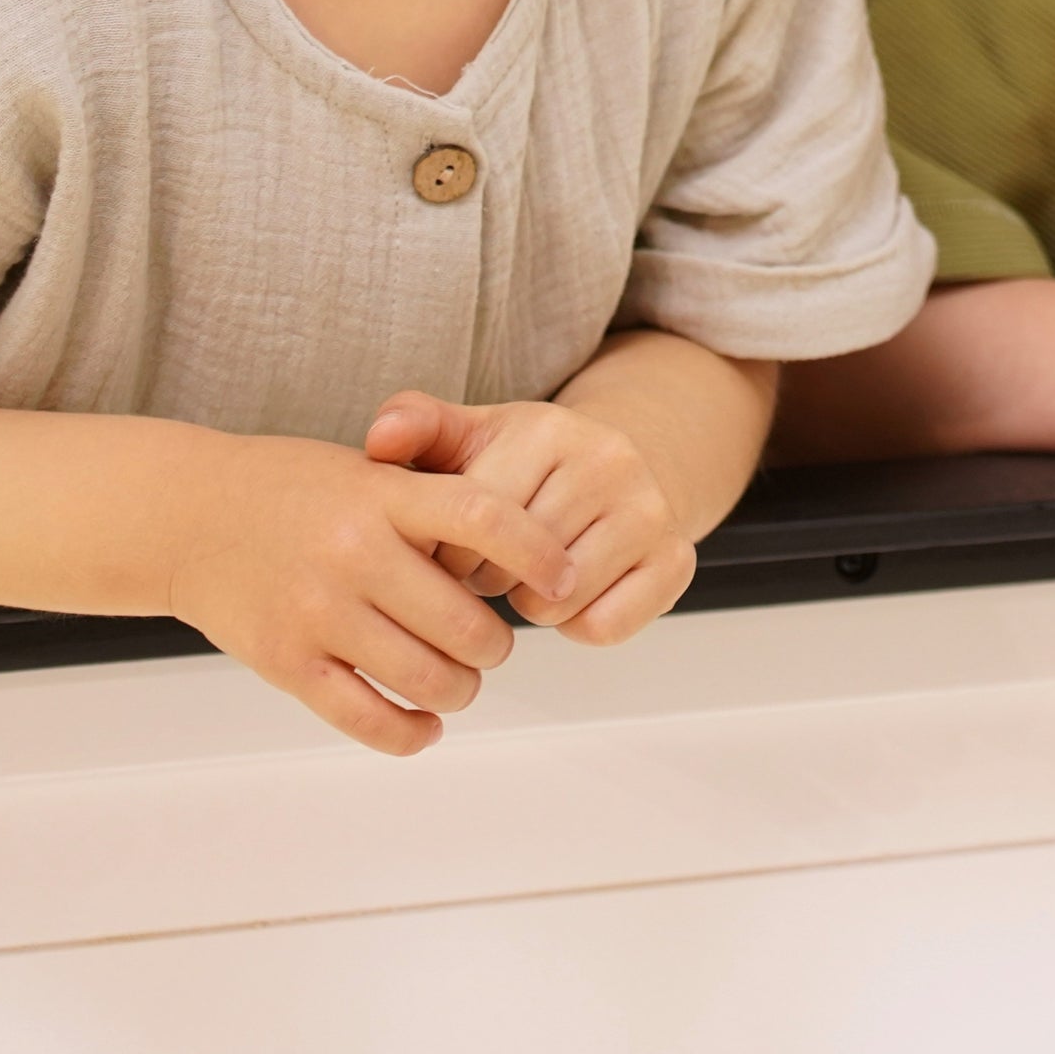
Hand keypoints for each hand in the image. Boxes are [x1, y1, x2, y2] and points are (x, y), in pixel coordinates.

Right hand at [166, 432, 575, 756]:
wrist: (190, 514)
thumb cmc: (291, 488)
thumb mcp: (365, 469)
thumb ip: (430, 501)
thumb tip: (518, 551)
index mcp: (381, 493)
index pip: (483, 517)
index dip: (536, 552)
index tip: (564, 576)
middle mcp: (354, 551)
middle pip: (464, 622)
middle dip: (494, 645)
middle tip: (491, 644)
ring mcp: (319, 611)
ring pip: (426, 679)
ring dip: (459, 690)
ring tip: (458, 680)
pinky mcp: (288, 663)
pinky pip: (369, 719)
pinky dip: (411, 732)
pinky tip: (423, 723)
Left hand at [365, 390, 696, 645]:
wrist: (621, 465)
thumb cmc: (529, 463)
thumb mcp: (472, 435)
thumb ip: (416, 428)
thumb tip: (378, 440)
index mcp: (549, 427)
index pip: (475, 520)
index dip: (450, 550)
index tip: (453, 545)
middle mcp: (608, 460)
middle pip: (516, 564)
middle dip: (489, 580)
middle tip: (493, 565)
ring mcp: (648, 509)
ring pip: (558, 601)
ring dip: (532, 605)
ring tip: (531, 576)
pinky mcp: (676, 559)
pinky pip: (603, 626)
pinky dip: (580, 625)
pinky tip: (574, 593)